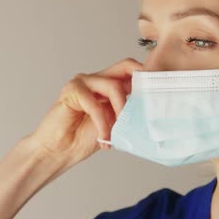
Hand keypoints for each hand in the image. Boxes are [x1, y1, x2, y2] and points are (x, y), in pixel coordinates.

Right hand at [23, 58, 141, 165]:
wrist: (58, 151)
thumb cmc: (82, 139)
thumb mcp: (114, 123)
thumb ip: (127, 111)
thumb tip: (151, 109)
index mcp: (107, 84)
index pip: (131, 70)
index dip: (146, 76)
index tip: (160, 90)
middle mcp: (95, 79)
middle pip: (125, 66)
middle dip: (139, 84)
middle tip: (146, 104)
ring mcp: (83, 82)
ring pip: (113, 86)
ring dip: (120, 111)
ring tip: (116, 132)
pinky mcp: (72, 91)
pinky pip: (95, 104)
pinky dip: (102, 122)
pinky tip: (103, 136)